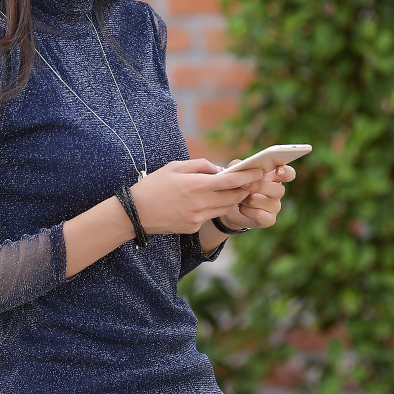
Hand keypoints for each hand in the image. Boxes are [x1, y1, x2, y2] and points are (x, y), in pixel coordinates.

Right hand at [130, 158, 266, 235]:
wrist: (135, 214)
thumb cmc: (153, 186)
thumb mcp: (174, 167)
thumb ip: (200, 165)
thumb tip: (220, 170)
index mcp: (195, 185)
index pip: (231, 181)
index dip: (248, 176)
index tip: (259, 170)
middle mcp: (200, 203)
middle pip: (234, 197)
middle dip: (244, 188)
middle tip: (249, 180)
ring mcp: (197, 218)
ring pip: (225, 208)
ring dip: (231, 198)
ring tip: (231, 189)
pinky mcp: (193, 228)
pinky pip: (210, 216)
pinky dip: (213, 207)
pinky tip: (204, 201)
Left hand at [218, 160, 296, 230]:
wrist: (232, 207)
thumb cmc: (237, 186)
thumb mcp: (236, 173)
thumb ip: (239, 165)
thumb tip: (241, 166)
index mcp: (274, 176)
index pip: (289, 174)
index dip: (286, 172)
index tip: (279, 170)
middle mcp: (278, 191)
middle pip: (277, 189)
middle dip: (257, 186)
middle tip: (243, 185)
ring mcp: (275, 207)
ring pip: (260, 200)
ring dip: (245, 199)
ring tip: (240, 197)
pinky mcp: (269, 220)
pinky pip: (257, 214)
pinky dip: (245, 210)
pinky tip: (241, 208)